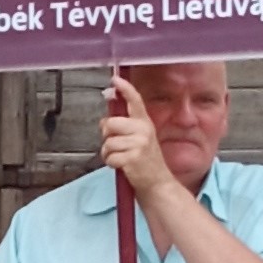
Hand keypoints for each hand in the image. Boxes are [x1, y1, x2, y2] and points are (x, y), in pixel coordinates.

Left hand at [96, 80, 173, 200]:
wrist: (157, 183)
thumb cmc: (145, 161)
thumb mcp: (140, 139)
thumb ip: (124, 127)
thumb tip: (105, 121)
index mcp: (145, 123)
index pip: (135, 101)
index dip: (125, 89)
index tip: (115, 80)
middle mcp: (143, 130)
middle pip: (110, 123)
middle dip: (106, 135)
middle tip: (115, 144)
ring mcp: (139, 144)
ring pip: (108, 143)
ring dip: (108, 153)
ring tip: (120, 158)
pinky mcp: (133, 158)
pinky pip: (110, 157)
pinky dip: (111, 164)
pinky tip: (121, 166)